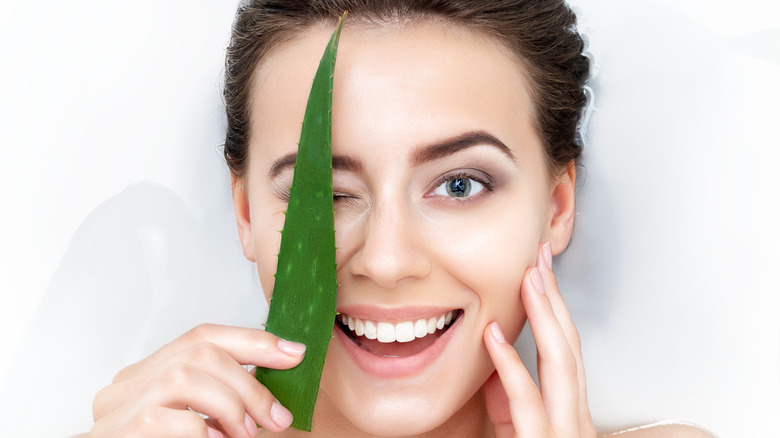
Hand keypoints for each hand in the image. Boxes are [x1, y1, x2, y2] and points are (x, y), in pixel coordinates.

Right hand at [89, 324, 305, 437]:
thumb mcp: (197, 422)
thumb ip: (219, 398)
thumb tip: (275, 384)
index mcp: (148, 374)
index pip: (203, 336)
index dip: (253, 340)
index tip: (294, 354)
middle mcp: (127, 383)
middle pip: (200, 352)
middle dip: (250, 382)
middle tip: (276, 418)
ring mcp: (116, 408)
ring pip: (186, 377)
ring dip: (231, 406)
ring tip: (247, 435)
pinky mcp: (118, 432)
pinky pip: (173, 419)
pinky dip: (204, 431)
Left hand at [483, 242, 595, 437]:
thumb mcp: (515, 428)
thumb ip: (508, 394)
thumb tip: (495, 352)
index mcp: (571, 411)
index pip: (567, 348)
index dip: (556, 306)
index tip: (541, 270)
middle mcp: (576, 419)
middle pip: (570, 346)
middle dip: (556, 298)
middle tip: (539, 257)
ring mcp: (564, 432)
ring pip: (560, 365)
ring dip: (544, 317)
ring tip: (528, 280)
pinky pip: (526, 401)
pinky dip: (510, 364)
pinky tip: (493, 335)